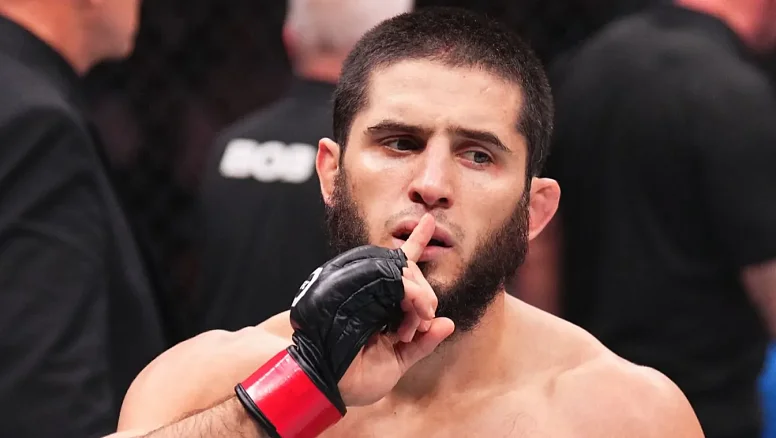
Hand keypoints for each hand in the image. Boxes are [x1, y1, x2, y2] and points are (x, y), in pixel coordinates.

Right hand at [234, 215, 453, 437]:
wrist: (328, 383)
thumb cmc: (358, 377)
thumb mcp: (399, 362)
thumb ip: (423, 343)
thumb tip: (448, 323)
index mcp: (383, 305)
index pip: (405, 271)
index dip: (417, 243)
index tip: (430, 221)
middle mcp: (374, 293)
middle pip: (410, 271)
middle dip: (424, 296)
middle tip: (419, 325)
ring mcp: (363, 288)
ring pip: (402, 273)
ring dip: (417, 297)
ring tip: (406, 329)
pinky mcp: (353, 286)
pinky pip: (386, 275)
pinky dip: (408, 291)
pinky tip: (412, 307)